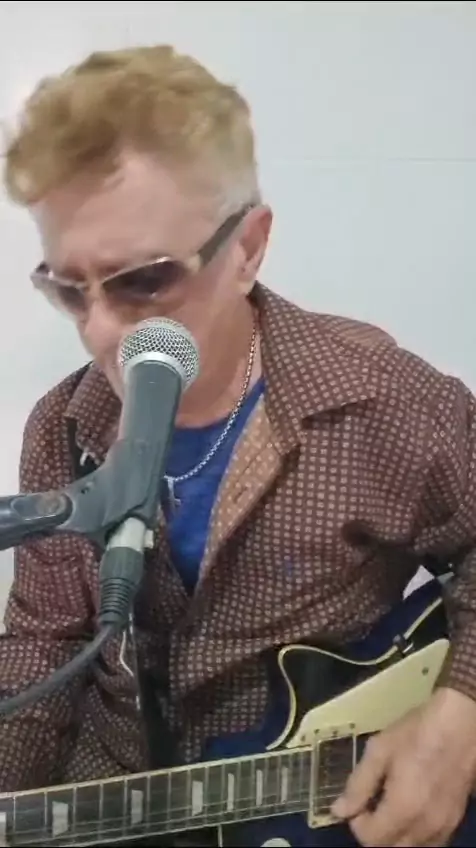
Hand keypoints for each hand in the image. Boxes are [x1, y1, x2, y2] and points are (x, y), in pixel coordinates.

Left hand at [331, 687, 475, 846]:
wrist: (460, 725)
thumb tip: (338, 810)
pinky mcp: (456, 821)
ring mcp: (444, 827)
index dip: (356, 823)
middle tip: (371, 805)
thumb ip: (358, 785)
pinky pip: (431, 843)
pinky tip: (411, 811)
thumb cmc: (417, 733)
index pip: (370, 840)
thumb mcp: (380, 750)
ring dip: (395, 837)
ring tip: (390, 806)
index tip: (357, 802)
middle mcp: (424, 827)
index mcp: (403, 809)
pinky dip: (415, 836)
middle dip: (374, 833)